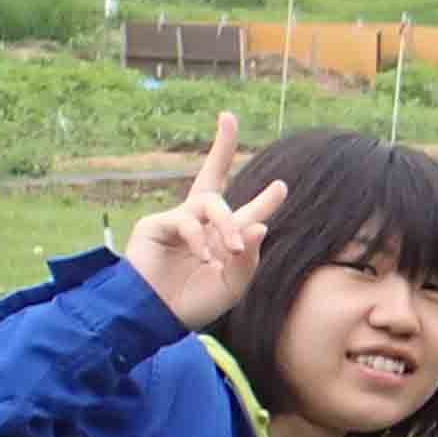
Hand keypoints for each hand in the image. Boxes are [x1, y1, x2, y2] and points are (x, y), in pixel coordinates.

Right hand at [122, 112, 288, 333]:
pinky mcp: (155, 225)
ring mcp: (177, 222)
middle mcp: (200, 225)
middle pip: (211, 177)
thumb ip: (248, 259)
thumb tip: (261, 225)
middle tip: (228, 117)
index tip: (282, 186)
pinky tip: (204, 258)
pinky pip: (187, 221)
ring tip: (231, 250)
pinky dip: (200, 239)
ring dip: (226, 224)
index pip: (247, 214)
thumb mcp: (232, 286)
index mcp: (222, 240)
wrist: (157, 318)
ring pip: (210, 202)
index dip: (265, 201)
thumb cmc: (194, 305)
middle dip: (221, 148)